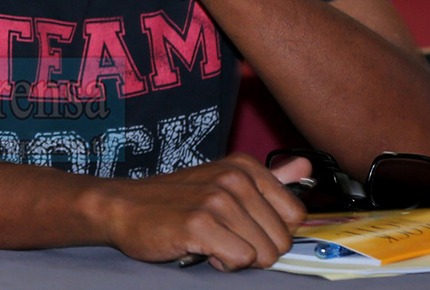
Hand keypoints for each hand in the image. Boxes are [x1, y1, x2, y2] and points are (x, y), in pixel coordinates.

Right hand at [96, 154, 310, 268]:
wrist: (123, 206)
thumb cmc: (175, 200)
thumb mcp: (223, 181)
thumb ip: (269, 178)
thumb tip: (306, 165)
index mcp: (245, 167)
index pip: (295, 215)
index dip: (272, 231)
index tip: (245, 227)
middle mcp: (235, 178)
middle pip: (282, 240)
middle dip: (257, 249)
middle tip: (224, 236)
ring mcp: (218, 199)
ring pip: (264, 254)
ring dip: (238, 258)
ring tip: (212, 242)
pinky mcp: (200, 224)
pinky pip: (240, 260)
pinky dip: (223, 263)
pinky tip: (202, 249)